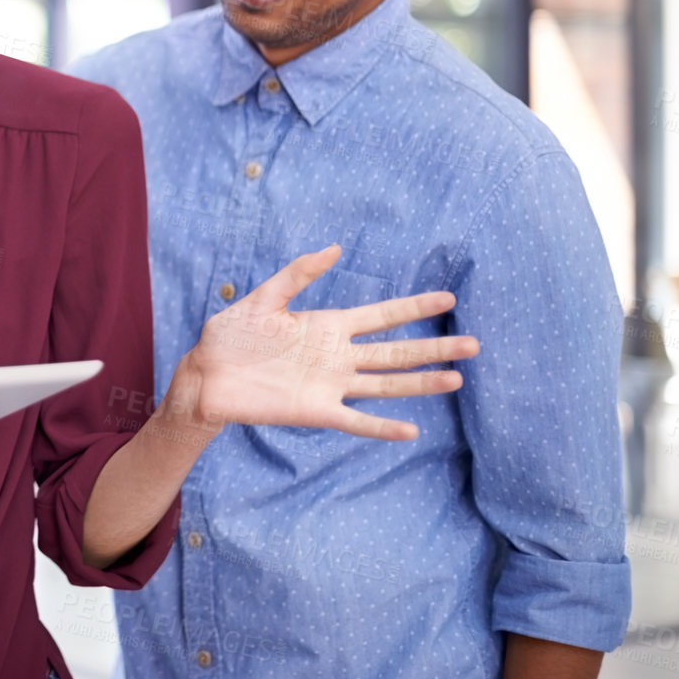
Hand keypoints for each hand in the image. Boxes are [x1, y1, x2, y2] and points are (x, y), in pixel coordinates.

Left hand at [174, 245, 475, 439]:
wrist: (204, 374)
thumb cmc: (230, 335)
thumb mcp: (264, 298)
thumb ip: (298, 274)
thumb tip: (334, 248)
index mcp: (327, 326)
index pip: (381, 315)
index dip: (413, 308)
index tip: (448, 300)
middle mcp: (337, 356)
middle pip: (396, 351)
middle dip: (434, 347)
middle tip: (473, 343)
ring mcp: (330, 385)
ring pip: (386, 384)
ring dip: (421, 383)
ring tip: (457, 379)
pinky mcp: (315, 411)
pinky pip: (356, 421)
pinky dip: (382, 427)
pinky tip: (412, 430)